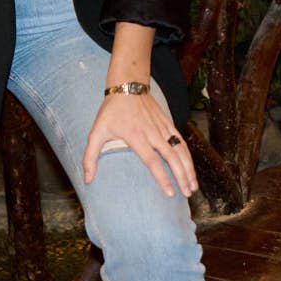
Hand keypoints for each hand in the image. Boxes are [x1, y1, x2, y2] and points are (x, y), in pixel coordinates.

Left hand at [82, 89, 197, 197]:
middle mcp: (152, 133)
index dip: (162, 178)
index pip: (152, 161)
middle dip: (182, 177)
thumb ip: (90, 157)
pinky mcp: (168, 123)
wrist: (128, 86)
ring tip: (193, 186)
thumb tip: (87, 180)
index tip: (170, 193)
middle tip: (188, 194)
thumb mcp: (96, 132)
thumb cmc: (111, 111)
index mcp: (136, 136)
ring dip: (188, 168)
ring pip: (180, 150)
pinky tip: (190, 168)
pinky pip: (181, 141)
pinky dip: (188, 156)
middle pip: (172, 157)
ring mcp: (162, 127)